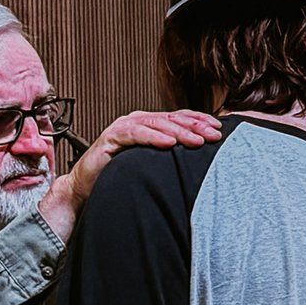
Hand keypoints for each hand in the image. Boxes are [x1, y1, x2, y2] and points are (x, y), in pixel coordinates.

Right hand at [44, 108, 220, 239]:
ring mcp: (124, 127)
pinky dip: (153, 137)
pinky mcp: (112, 137)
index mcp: (150, 125)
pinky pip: (135, 134)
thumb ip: (170, 159)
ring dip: (179, 132)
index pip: (179, 118)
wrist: (86, 186)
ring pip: (157, 124)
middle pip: (172, 119)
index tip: (219, 128)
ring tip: (197, 140)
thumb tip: (200, 162)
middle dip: (196, 126)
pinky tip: (168, 143)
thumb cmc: (119, 175)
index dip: (200, 120)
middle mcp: (138, 121)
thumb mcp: (152, 166)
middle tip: (214, 135)